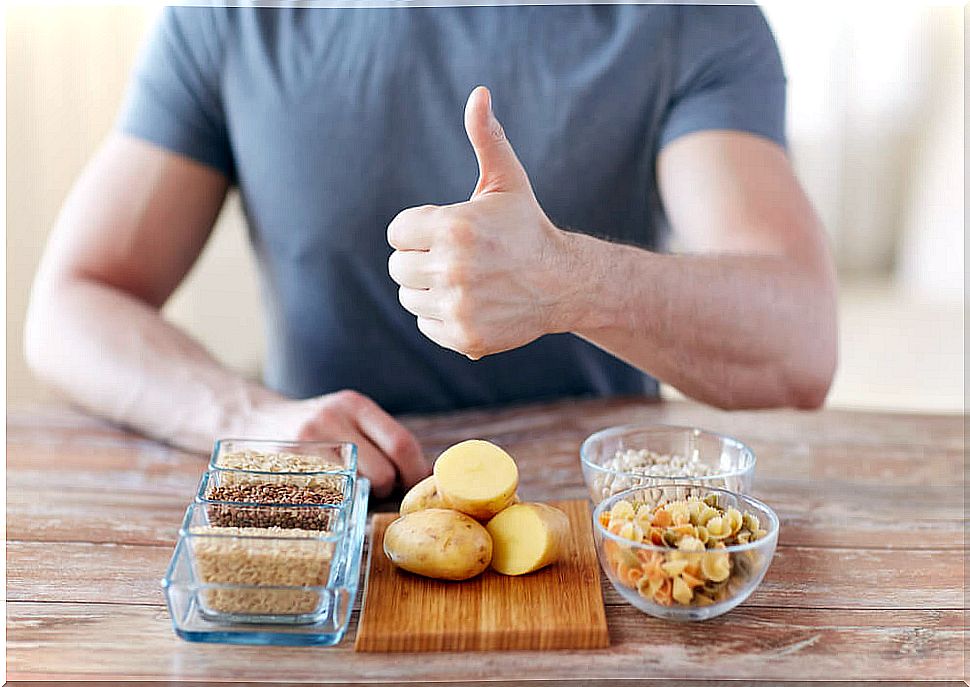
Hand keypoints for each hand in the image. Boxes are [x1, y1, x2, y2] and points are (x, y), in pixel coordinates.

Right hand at [248, 390, 429, 497]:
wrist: (256, 420)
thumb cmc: (315, 427)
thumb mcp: (347, 416)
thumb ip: (380, 437)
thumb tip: (423, 473)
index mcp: (354, 405)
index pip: (402, 444)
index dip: (415, 472)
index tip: (414, 485)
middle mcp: (332, 418)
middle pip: (384, 471)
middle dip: (388, 489)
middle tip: (379, 489)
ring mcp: (307, 443)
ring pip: (358, 487)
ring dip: (363, 497)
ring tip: (352, 489)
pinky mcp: (288, 465)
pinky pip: (328, 496)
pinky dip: (338, 501)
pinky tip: (332, 494)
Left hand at [387, 86, 577, 359]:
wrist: (564, 283)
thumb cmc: (527, 227)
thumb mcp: (507, 181)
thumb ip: (486, 137)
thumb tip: (478, 93)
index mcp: (454, 227)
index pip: (398, 233)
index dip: (419, 230)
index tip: (446, 233)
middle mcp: (452, 269)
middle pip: (398, 267)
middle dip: (421, 260)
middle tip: (454, 258)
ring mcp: (458, 307)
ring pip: (409, 298)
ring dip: (429, 289)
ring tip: (464, 280)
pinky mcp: (464, 337)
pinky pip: (426, 325)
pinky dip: (442, 316)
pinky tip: (471, 303)